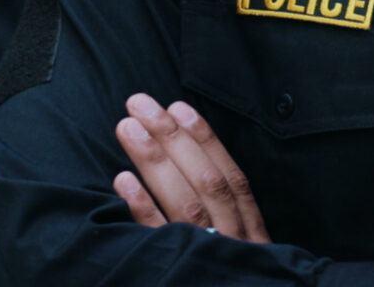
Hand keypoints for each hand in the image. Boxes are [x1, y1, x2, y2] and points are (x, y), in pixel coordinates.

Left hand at [113, 93, 270, 241]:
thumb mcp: (244, 248)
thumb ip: (226, 216)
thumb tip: (189, 162)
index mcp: (250, 230)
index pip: (231, 177)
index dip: (206, 140)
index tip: (178, 107)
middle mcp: (233, 238)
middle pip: (206, 182)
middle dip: (173, 138)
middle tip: (140, 104)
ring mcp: (207, 255)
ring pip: (185, 204)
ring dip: (155, 161)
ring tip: (127, 127)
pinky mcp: (179, 272)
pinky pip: (161, 239)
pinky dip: (144, 208)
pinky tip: (123, 180)